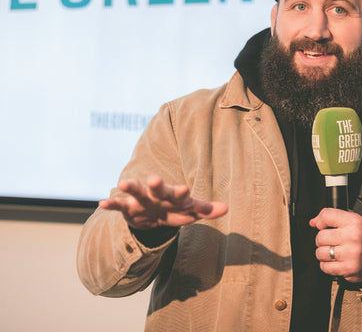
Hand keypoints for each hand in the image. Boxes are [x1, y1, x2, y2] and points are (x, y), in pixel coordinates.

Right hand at [99, 177, 227, 229]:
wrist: (151, 214)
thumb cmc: (173, 210)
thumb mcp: (188, 211)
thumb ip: (205, 210)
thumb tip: (227, 208)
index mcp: (173, 197)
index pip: (179, 195)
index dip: (181, 193)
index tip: (185, 189)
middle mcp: (157, 196)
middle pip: (158, 190)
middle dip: (157, 186)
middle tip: (154, 179)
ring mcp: (142, 201)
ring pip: (137, 193)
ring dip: (131, 188)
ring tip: (123, 183)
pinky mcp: (128, 208)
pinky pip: (119, 206)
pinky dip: (112, 204)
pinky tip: (102, 203)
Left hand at [309, 208, 361, 283]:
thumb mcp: (352, 220)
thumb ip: (331, 217)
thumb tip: (312, 222)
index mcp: (353, 222)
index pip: (326, 215)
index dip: (320, 221)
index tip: (323, 226)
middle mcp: (352, 237)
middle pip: (320, 237)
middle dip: (321, 240)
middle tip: (329, 241)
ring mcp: (351, 255)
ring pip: (320, 253)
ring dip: (323, 253)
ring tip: (332, 251)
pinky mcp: (349, 269)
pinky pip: (325, 267)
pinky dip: (326, 265)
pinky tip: (335, 261)